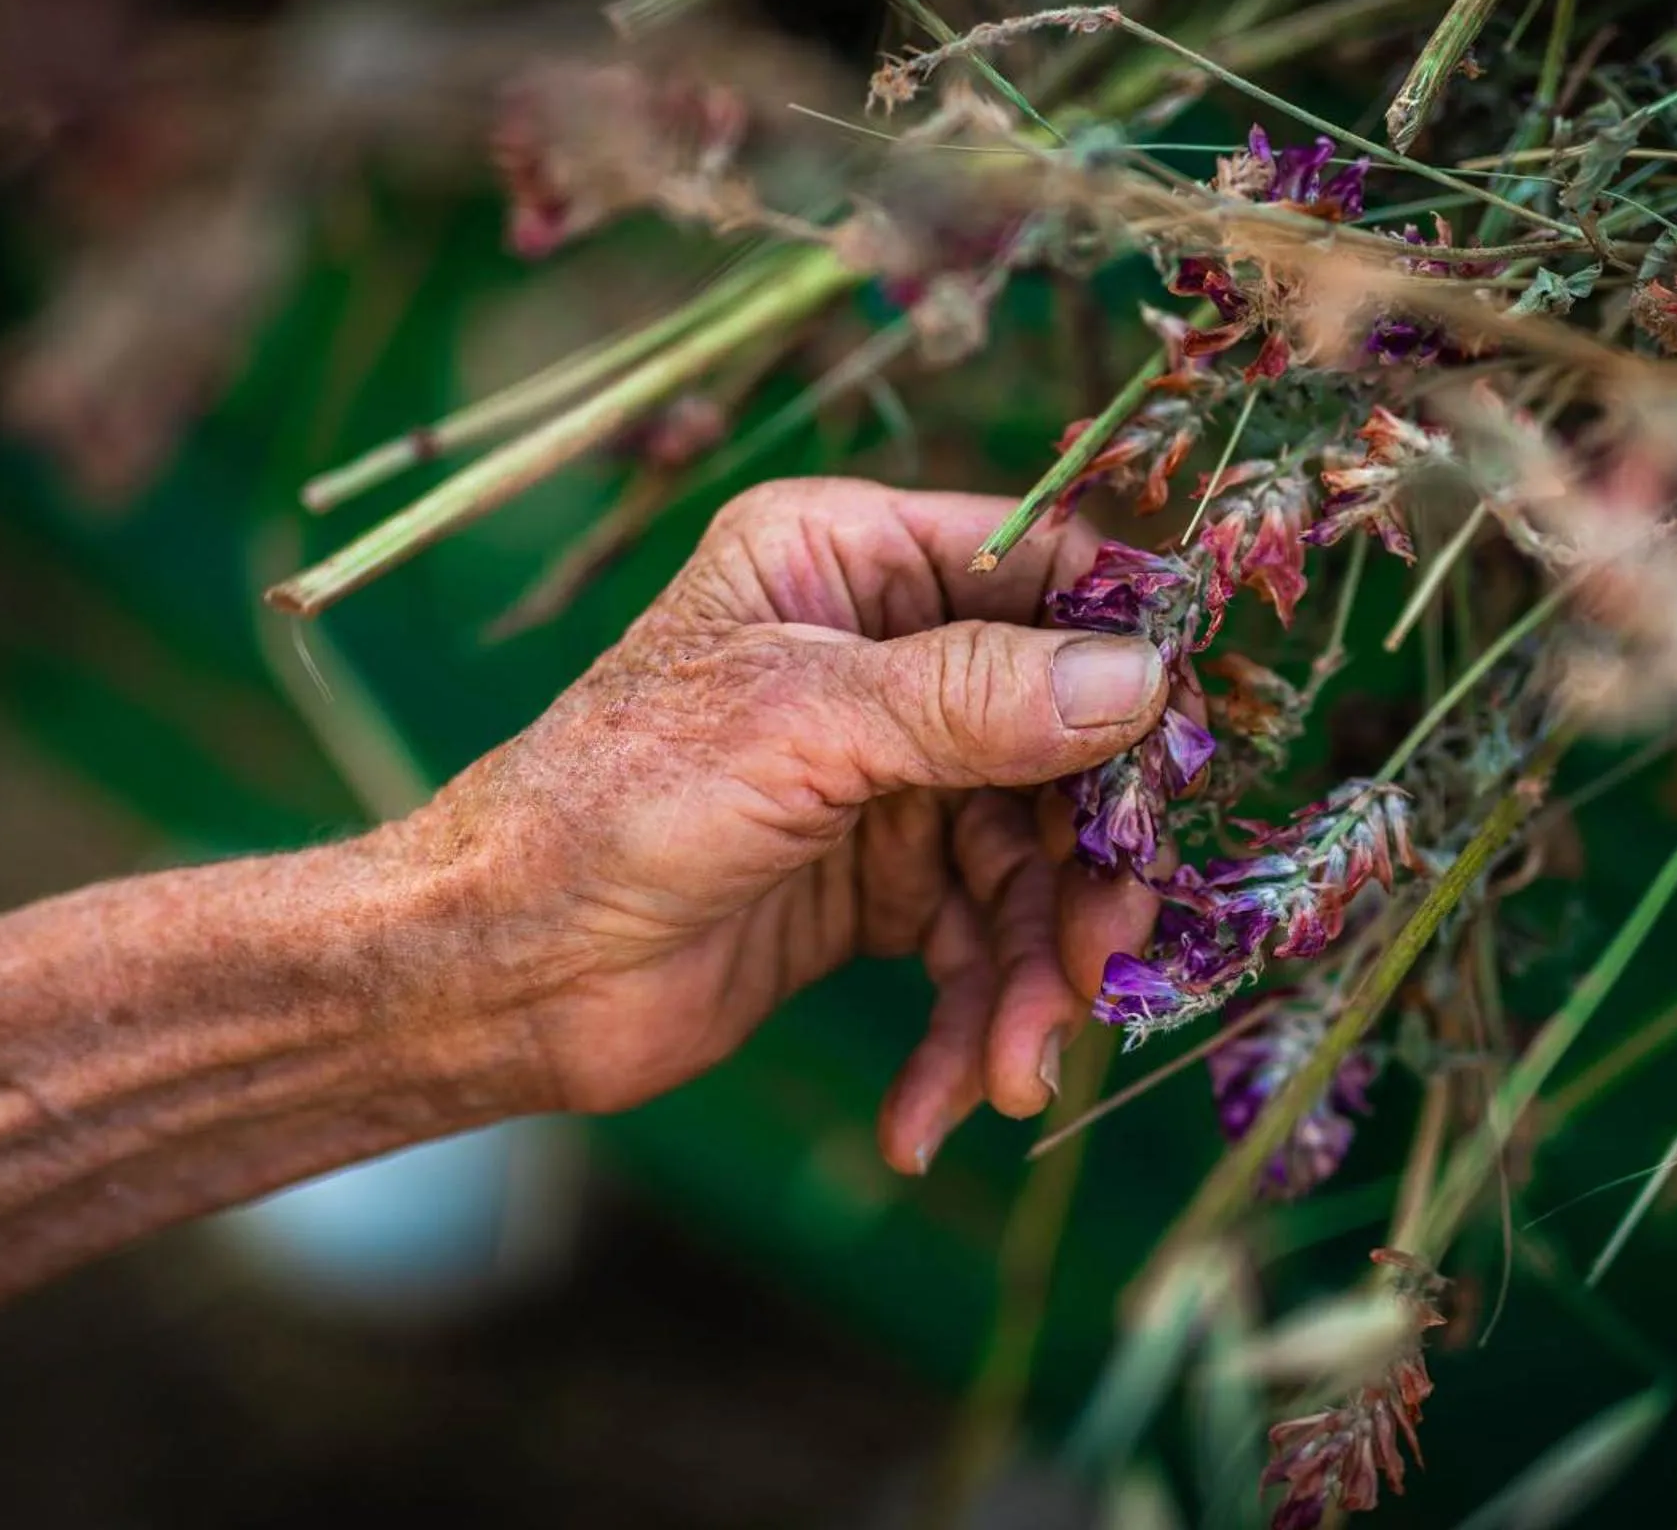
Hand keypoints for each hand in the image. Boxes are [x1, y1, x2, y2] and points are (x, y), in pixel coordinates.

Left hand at [390, 478, 1166, 1170]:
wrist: (494, 976)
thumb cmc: (609, 803)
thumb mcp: (798, 729)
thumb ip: (974, 699)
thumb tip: (1143, 675)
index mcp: (847, 564)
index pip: (1039, 576)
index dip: (1122, 657)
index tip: (1182, 753)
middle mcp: (883, 659)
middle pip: (1060, 743)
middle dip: (1083, 869)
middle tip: (1102, 959)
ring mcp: (887, 779)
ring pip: (1028, 866)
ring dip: (1031, 976)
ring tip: (1013, 1066)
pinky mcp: (879, 888)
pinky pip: (972, 948)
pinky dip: (968, 1030)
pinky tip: (939, 1113)